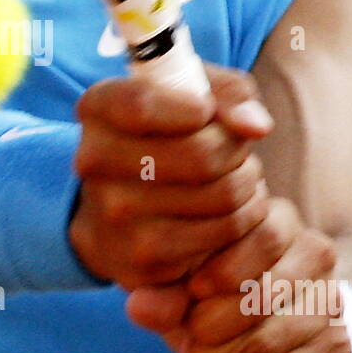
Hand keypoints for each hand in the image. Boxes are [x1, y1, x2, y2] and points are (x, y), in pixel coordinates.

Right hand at [69, 64, 274, 290]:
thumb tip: (256, 126)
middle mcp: (95, 162)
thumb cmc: (166, 135)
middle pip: (201, 154)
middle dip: (237, 150)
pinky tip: (225, 213)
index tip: (208, 111)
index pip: (143, 104)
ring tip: (235, 181)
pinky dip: (241, 222)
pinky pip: (223, 236)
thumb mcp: (189, 94)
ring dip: (248, 187)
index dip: (195, 108)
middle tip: (236, 152)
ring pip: (222, 197)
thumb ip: (229, 93)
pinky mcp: (142, 260)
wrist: (115, 211)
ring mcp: (115, 216)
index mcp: (98, 108)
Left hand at [127, 197, 350, 352]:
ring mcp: (331, 303)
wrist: (255, 332)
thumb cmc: (209, 292)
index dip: (227, 269)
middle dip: (214, 325)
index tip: (194, 291)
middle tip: (188, 336)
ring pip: (271, 340)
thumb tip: (139, 307)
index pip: (267, 237)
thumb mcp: (180, 284)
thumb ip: (161, 291)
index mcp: (278, 222)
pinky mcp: (336, 347)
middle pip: (266, 295)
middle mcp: (315, 256)